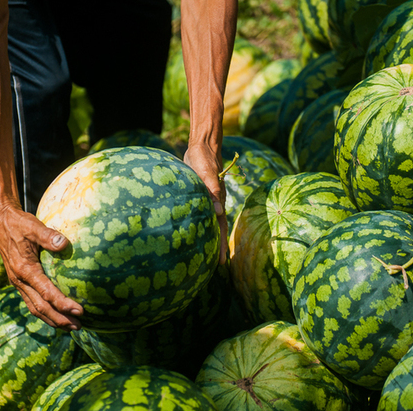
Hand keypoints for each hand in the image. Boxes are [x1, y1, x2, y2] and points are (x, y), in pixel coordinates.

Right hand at [0, 201, 82, 330]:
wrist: (1, 223)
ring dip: (53, 319)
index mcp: (25, 270)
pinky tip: (56, 315)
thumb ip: (48, 236)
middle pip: (41, 307)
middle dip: (60, 319)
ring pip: (36, 308)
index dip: (63, 304)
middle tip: (79, 326)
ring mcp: (19, 283)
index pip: (47, 293)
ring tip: (71, 327)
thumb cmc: (20, 224)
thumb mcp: (34, 227)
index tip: (79, 310)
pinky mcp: (20, 282)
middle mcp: (20, 281)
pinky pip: (32, 302)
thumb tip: (64, 244)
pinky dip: (45, 312)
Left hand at [183, 143, 227, 264]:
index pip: (221, 228)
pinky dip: (198, 224)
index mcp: (218, 202)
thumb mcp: (207, 173)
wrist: (202, 145)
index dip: (221, 246)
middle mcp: (215, 203)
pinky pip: (199, 213)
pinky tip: (191, 230)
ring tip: (202, 253)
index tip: (221, 264)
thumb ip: (213, 190)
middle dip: (215, 247)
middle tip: (212, 266)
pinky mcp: (199, 194)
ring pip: (208, 222)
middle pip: (215, 229)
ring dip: (207, 237)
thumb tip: (219, 212)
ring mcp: (207, 200)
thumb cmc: (204, 158)